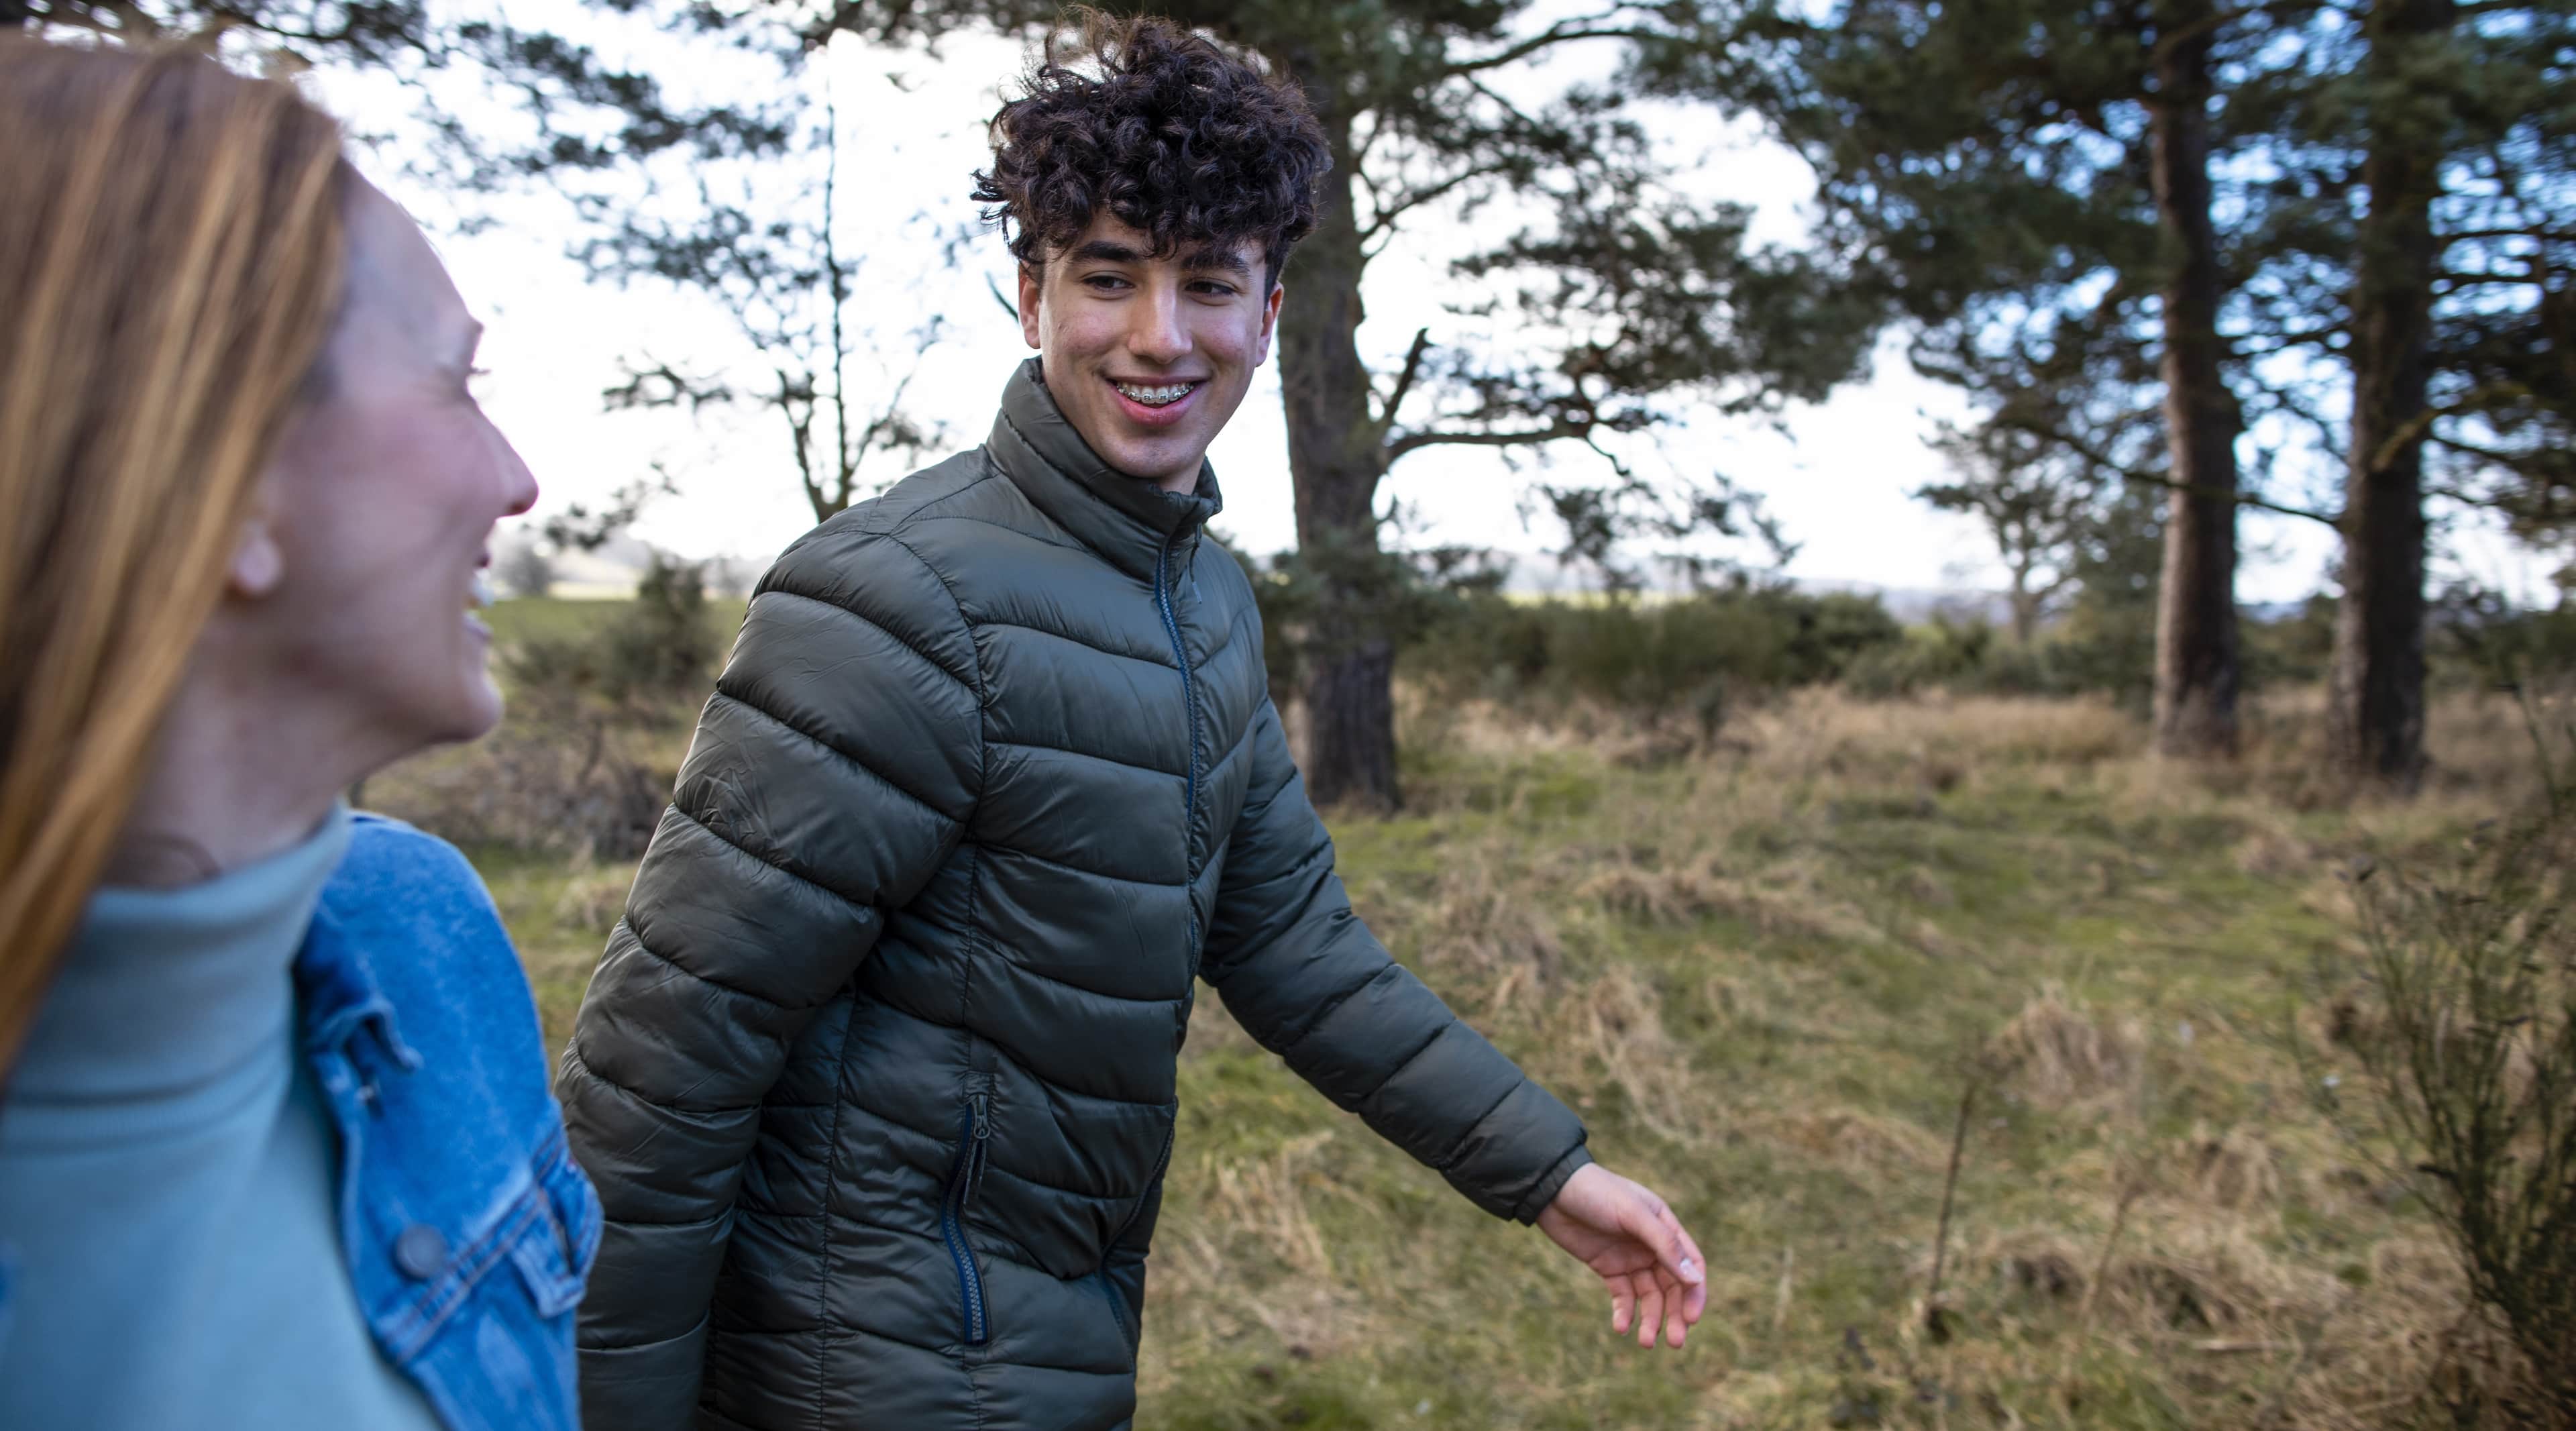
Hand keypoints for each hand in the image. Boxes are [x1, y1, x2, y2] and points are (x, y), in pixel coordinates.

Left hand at [1535, 1163, 1706, 1348]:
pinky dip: (1624, 1313)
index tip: (1691, 1318)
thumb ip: (1663, 1244)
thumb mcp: (1632, 1214)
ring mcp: (1630, 1257)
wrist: (1552, 1190)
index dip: (1695, 1293)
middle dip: (1675, 1314)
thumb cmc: (1597, 1192)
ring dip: (1650, 1319)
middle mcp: (1652, 1245)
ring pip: (1648, 1296)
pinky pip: (1622, 1296)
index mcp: (1666, 1226)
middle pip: (1672, 1286)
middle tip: (1675, 1342)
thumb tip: (1695, 1279)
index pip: (1691, 1264)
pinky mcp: (1608, 1267)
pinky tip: (1620, 1327)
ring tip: (1645, 1342)